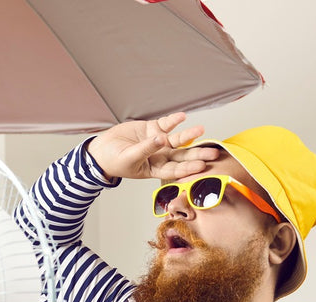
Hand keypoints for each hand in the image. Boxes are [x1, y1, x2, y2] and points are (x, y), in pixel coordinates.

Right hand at [87, 111, 216, 181]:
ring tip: (201, 129)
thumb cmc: (114, 161)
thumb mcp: (130, 158)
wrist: (102, 150)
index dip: (188, 169)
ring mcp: (158, 142)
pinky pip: (166, 124)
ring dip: (189, 134)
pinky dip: (174, 120)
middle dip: (198, 154)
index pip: (176, 170)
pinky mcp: (152, 129)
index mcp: (156, 169)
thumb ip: (147, 149)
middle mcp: (160, 156)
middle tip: (213, 153)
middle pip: (183, 156)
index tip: (201, 166)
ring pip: (178, 139)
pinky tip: (182, 117)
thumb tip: (162, 139)